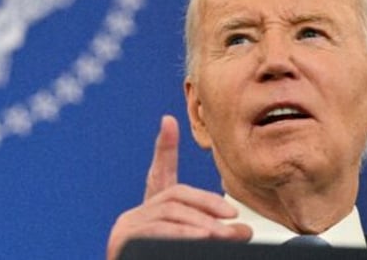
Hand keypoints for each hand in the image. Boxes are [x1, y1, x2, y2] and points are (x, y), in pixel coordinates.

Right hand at [106, 115, 251, 259]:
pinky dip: (184, 234)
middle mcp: (135, 218)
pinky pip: (159, 232)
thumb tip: (244, 229)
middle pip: (174, 197)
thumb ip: (210, 233)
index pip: (158, 177)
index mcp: (151, 216)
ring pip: (170, 214)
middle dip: (209, 207)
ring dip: (204, 225)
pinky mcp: (123, 243)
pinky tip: (204, 239)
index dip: (164, 148)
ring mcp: (126, 230)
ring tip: (229, 236)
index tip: (169, 121)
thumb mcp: (194, 244)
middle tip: (238, 223)